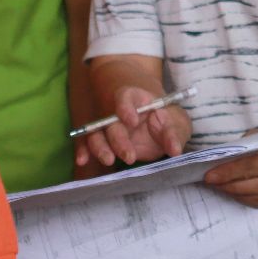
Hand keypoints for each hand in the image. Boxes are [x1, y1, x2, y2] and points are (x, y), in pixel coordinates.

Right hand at [74, 85, 191, 169]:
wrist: (153, 118)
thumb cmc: (165, 118)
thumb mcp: (175, 121)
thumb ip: (174, 132)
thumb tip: (175, 150)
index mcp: (135, 99)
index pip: (125, 98)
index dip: (126, 108)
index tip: (133, 121)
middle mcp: (116, 112)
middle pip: (110, 122)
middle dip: (118, 139)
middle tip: (130, 156)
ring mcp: (106, 126)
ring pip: (96, 133)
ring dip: (99, 147)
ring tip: (108, 160)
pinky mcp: (101, 141)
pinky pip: (87, 143)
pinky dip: (83, 151)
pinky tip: (82, 161)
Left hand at [204, 126, 257, 207]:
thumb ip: (241, 148)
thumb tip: (219, 158)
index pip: (243, 168)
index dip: (223, 173)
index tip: (207, 175)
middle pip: (239, 185)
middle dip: (220, 183)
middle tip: (206, 179)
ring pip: (240, 194)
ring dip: (225, 189)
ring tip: (214, 183)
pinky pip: (246, 200)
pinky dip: (235, 194)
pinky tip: (228, 187)